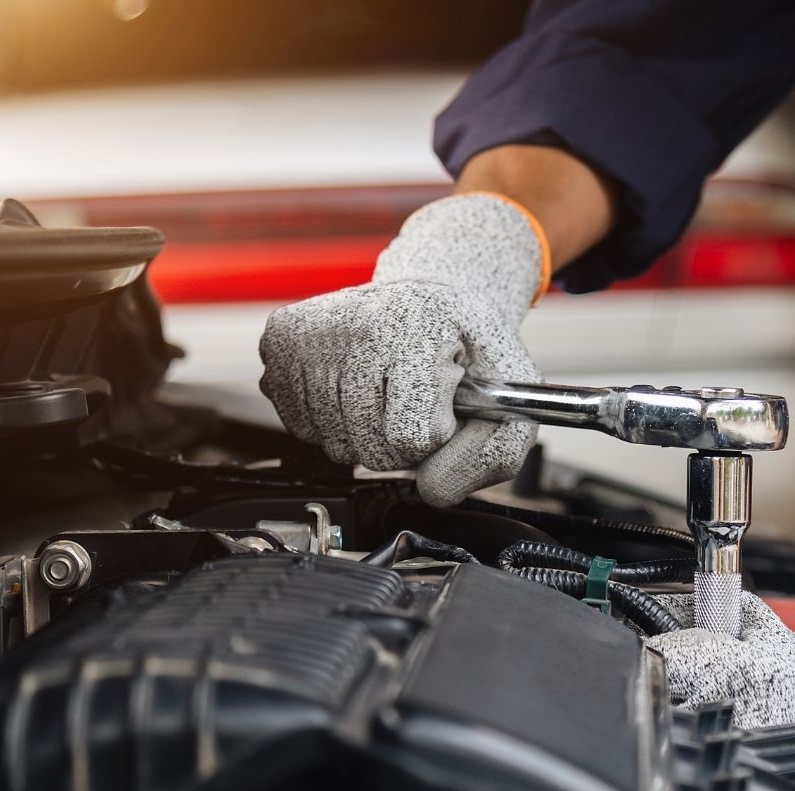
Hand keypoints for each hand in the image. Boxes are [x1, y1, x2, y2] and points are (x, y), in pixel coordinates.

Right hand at [259, 193, 544, 506]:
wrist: (431, 298)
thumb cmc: (470, 348)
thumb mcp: (513, 396)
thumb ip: (493, 456)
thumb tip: (431, 489)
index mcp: (418, 328)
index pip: (411, 437)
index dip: (437, 435)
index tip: (446, 401)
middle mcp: (357, 323)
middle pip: (371, 448)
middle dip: (401, 441)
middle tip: (415, 397)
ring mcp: (313, 332)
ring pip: (334, 445)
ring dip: (366, 433)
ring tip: (387, 389)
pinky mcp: (281, 341)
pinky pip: (301, 428)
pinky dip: (333, 422)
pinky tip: (355, 386)